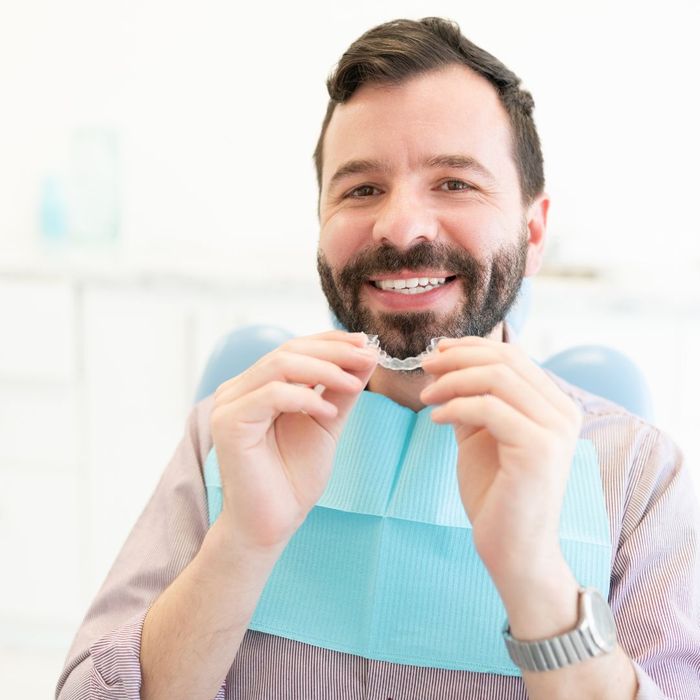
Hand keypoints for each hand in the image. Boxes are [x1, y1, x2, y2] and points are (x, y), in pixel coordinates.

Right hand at [210, 330, 377, 553]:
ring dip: (324, 370)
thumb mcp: (326, 423)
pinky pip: (272, 394)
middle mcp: (239, 389)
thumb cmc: (293, 477)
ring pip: (279, 365)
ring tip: (355, 384)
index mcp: (257, 386)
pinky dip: (306, 398)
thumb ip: (340, 390)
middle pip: (288, 350)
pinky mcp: (229, 423)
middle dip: (333, 351)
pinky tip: (328, 413)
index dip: (331, 342)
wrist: (272, 524)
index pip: (294, 348)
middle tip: (368, 357)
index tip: (366, 344)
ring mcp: (229, 404)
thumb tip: (367, 355)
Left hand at [419, 336, 581, 592]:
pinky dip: (456, 407)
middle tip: (425, 367)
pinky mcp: (539, 449)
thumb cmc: (495, 493)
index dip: (471, 347)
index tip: (437, 353)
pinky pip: (489, 409)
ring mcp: (555, 430)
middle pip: (505, 360)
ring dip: (452, 381)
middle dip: (458, 358)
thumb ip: (473, 400)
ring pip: (497, 378)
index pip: (512, 356)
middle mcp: (562, 412)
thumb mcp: (480, 435)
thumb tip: (447, 362)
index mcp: (553, 405)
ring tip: (426, 397)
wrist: (512, 549)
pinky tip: (435, 420)